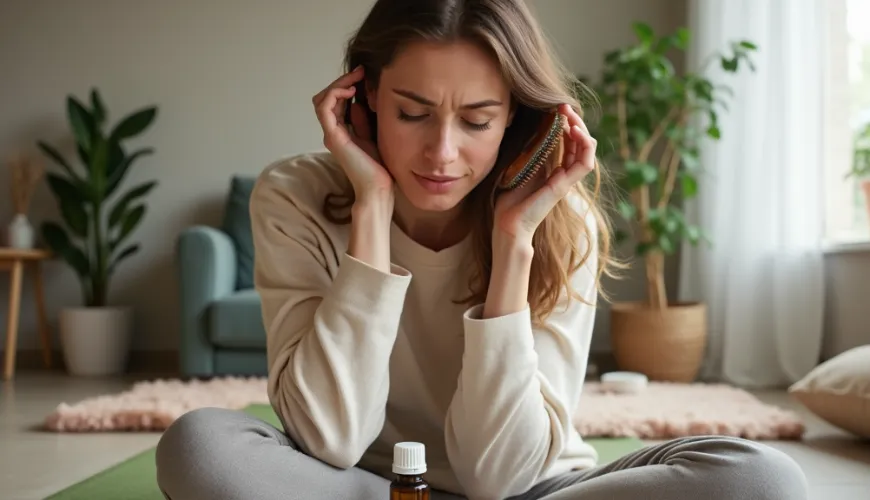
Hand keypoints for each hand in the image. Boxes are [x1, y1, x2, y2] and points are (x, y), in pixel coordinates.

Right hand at [313, 66, 392, 202]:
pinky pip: (324, 108)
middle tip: (360, 72)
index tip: (363, 75)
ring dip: (338, 84)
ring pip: (322, 100)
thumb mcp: (372, 135)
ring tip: (356, 79)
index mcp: (341, 131)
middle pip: (325, 97)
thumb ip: (362, 119)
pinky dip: (335, 94)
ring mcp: (331, 134)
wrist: (378, 188)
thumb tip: (358, 101)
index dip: (346, 85)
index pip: (334, 101)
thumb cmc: (378, 166)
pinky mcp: (333, 137)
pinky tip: (352, 91)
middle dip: (341, 81)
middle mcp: (332, 131)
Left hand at [493, 104, 596, 244]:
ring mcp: (566, 179)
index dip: (565, 123)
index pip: (569, 141)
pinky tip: (574, 131)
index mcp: (553, 168)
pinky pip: (585, 164)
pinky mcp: (565, 186)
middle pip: (580, 142)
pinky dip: (585, 145)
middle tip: (563, 106)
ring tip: (570, 115)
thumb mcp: (516, 165)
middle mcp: (563, 173)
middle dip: (575, 121)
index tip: (555, 108)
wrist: (507, 223)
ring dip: (582, 129)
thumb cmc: (508, 198)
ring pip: (587, 150)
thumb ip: (524, 150)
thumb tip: (520, 124)